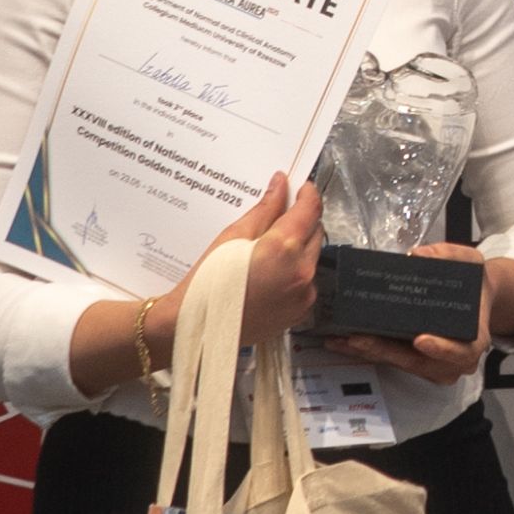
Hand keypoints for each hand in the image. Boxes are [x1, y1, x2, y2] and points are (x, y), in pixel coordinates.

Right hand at [170, 173, 322, 344]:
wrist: (197, 328)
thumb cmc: (207, 282)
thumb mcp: (233, 236)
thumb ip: (265, 209)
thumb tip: (280, 185)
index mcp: (284, 248)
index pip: (310, 209)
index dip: (307, 193)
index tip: (300, 187)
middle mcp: (302, 271)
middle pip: (315, 232)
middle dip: (301, 221)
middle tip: (278, 217)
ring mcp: (304, 294)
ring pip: (313, 257)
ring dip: (299, 247)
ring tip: (267, 250)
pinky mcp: (301, 310)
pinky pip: (307, 281)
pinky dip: (295, 271)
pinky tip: (270, 273)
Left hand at [320, 250, 513, 380]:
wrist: (475, 299)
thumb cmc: (474, 285)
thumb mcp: (472, 263)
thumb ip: (451, 255)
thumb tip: (420, 254)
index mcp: (473, 341)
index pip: (460, 352)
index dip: (441, 349)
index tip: (421, 339)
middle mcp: (454, 361)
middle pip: (419, 362)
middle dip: (387, 351)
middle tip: (361, 338)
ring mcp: (434, 367)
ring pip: (400, 364)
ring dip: (370, 353)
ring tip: (343, 340)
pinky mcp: (415, 364)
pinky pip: (392, 360)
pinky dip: (369, 352)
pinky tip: (345, 342)